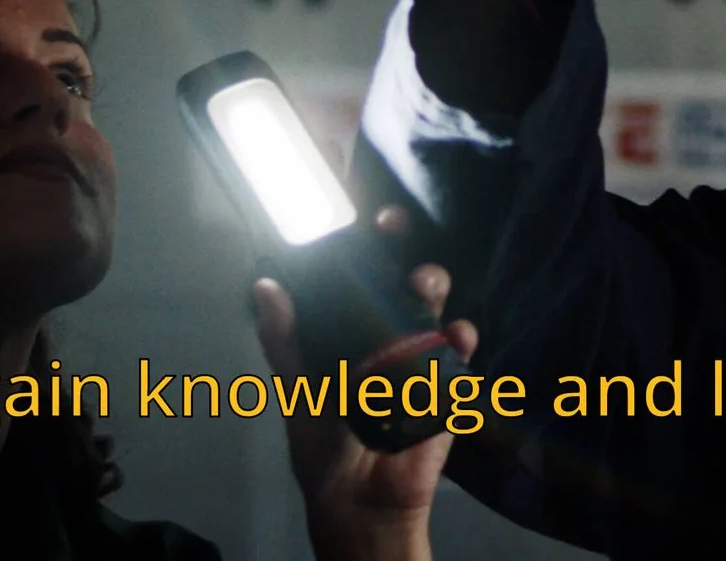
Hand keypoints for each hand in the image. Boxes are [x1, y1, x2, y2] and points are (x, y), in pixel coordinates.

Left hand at [255, 208, 480, 560]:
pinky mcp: (448, 392)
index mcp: (352, 340)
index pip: (366, 285)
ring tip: (426, 288)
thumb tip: (264, 286)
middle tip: (408, 259)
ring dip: (436, 295)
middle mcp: (388, 346)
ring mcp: (422, 367)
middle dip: (414, 266)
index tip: (380, 221)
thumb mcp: (297, 391)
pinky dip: (461, 340)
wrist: (360, 505)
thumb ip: (284, 341)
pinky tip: (455, 334)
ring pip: (437, 315)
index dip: (375, 250)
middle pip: (408, 292)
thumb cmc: (324, 450)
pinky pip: (461, 357)